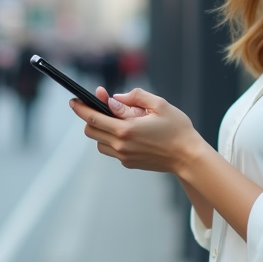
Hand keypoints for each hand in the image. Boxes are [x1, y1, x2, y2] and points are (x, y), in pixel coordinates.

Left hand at [69, 87, 202, 173]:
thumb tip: (113, 98)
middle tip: (100, 106)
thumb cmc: (177, 129)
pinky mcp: (128, 163)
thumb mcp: (159, 104)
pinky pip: (111, 150)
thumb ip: (133, 98)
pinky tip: (129, 132)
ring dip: (102, 130)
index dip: (80, 108)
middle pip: (91, 131)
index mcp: (126, 129)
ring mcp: (124, 156)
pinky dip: (113, 139)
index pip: (93, 118)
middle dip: (90, 117)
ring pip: (99, 142)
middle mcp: (121, 145)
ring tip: (119, 120)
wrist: (188, 157)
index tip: (74, 100)